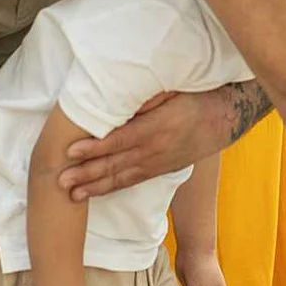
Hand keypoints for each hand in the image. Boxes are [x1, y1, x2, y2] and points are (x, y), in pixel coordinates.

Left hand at [57, 88, 227, 201]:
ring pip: (122, 178)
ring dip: (95, 187)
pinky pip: (132, 182)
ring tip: (73, 195)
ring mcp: (158, 163)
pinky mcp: (160, 170)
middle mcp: (155, 150)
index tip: (71, 152)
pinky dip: (112, 188)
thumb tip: (115, 98)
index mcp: (155, 128)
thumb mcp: (170, 90)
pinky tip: (96, 193)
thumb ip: (144, 97)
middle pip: (115, 164)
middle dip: (86, 174)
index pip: (118, 141)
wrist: (224, 118)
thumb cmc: (193, 97)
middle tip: (61, 181)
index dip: (94, 148)